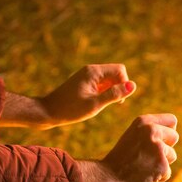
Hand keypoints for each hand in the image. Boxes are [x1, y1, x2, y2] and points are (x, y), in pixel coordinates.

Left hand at [0, 64, 135, 129]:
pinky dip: (104, 92)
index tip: (118, 101)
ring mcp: (87, 75)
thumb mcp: (95, 104)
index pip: (120, 70)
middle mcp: (91, 70)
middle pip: (116, 73)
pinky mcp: (84, 82)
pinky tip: (96, 103)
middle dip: (119, 87)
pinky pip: (102, 83)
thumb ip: (115, 94)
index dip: (124, 84)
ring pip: (109, 79)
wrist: (48, 111)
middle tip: (112, 103)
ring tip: (102, 104)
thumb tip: (133, 86)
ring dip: (112, 91)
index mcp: (94, 72)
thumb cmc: (71, 109)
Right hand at [79, 114, 178, 181]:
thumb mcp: (133, 136)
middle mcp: (152, 130)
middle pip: (175, 137)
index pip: (172, 120)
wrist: (108, 178)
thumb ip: (151, 132)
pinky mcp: (161, 164)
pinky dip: (158, 177)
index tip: (159, 140)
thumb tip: (174, 134)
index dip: (168, 131)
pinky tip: (144, 175)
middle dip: (166, 148)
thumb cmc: (121, 159)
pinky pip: (167, 172)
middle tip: (147, 156)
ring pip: (172, 155)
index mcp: (144, 121)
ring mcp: (158, 147)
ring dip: (161, 163)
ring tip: (143, 165)